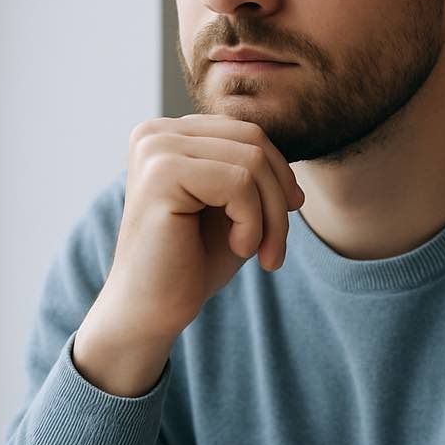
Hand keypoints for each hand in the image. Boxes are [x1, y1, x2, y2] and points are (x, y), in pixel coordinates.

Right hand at [73, 115, 303, 394]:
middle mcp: (156, 133)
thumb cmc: (193, 260)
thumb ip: (255, 170)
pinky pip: (239, 183)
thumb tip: (293, 153)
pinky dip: (253, 223)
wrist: (151, 311)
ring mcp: (155, 149)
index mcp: (169, 133)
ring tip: (261, 252)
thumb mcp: (235, 206)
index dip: (277, 175)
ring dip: (271, 216)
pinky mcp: (161, 174)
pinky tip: (240, 249)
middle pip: (252, 141)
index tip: (285, 217)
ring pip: (252, 161)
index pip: (247, 132)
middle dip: (279, 195)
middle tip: (276, 246)